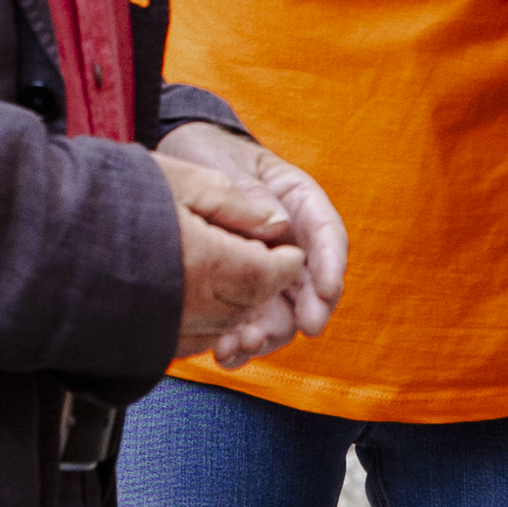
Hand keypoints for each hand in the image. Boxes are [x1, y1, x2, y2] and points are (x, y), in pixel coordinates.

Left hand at [157, 149, 310, 359]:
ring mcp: (268, 272)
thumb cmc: (208, 154)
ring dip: (268, 335)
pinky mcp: (241, 293)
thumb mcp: (228, 165)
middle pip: (310, 285)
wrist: (176, 160)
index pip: (327, 234)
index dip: (330, 265)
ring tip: (242, 344)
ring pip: (282, 313)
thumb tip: (278, 229)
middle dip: (306, 311)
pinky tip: (224, 352)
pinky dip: (240, 342)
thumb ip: (253, 195)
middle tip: (300, 328)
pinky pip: (249, 323)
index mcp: (299, 203)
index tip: (326, 292)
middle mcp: (291, 243)